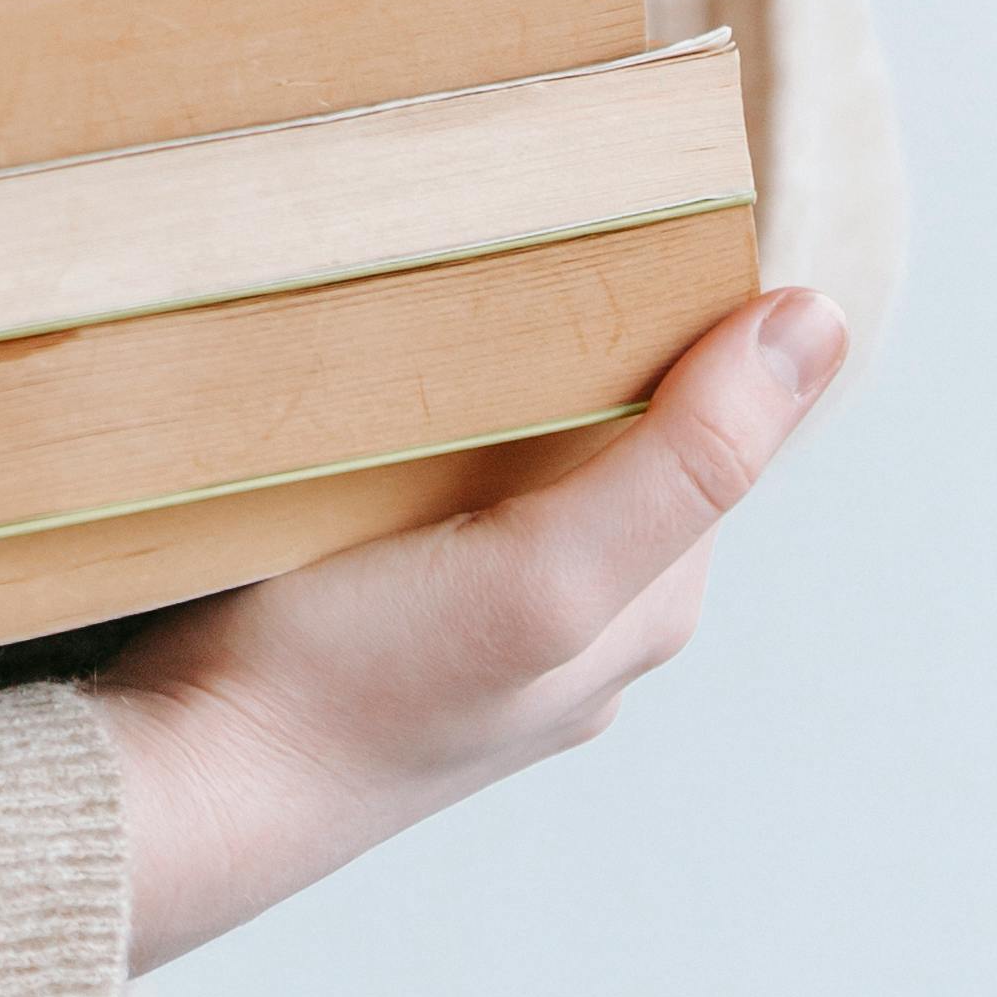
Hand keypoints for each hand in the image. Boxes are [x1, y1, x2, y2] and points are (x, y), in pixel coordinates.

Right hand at [94, 283, 847, 972]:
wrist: (181, 785)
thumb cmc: (356, 686)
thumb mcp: (544, 571)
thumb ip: (682, 462)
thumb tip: (815, 324)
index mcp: (650, 605)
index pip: (711, 422)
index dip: (677, 313)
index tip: (609, 211)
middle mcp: (582, 619)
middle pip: (613, 431)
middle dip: (577, 335)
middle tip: (501, 232)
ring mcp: (477, 618)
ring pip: (516, 454)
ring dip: (485, 376)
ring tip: (422, 290)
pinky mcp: (381, 604)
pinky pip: (431, 482)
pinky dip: (414, 419)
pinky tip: (358, 390)